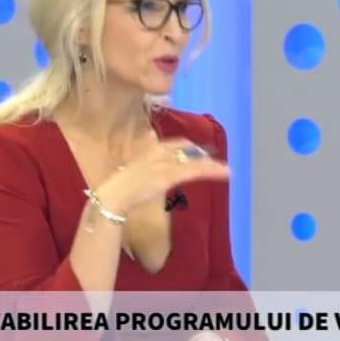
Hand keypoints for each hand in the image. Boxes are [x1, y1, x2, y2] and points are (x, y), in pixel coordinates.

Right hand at [96, 138, 228, 213]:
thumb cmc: (120, 189)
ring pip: (195, 161)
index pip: (176, 144)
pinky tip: (224, 173)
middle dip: (203, 154)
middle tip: (215, 161)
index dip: (189, 147)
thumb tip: (153, 176)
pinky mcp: (169, 176)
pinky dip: (212, 171)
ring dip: (212, 165)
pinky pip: (195, 171)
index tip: (199, 151)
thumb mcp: (134, 174)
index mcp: (150, 150)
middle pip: (187, 150)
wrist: (113, 196)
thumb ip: (146, 171)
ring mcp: (165, 164)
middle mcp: (159, 153)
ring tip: (226, 169)